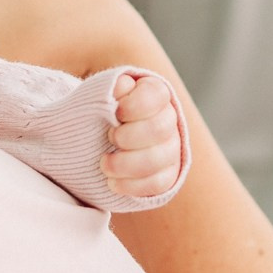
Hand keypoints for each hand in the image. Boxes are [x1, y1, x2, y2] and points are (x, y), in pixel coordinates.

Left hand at [104, 72, 182, 199]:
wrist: (103, 140)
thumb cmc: (103, 112)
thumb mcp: (101, 95)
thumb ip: (110, 88)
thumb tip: (122, 86)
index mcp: (155, 94)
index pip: (156, 95)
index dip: (134, 106)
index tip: (115, 113)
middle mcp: (169, 120)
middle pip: (159, 129)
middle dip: (128, 137)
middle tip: (109, 138)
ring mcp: (171, 149)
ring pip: (158, 160)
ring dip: (126, 165)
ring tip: (104, 164)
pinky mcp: (168, 175)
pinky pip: (158, 184)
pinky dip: (132, 186)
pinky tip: (112, 182)